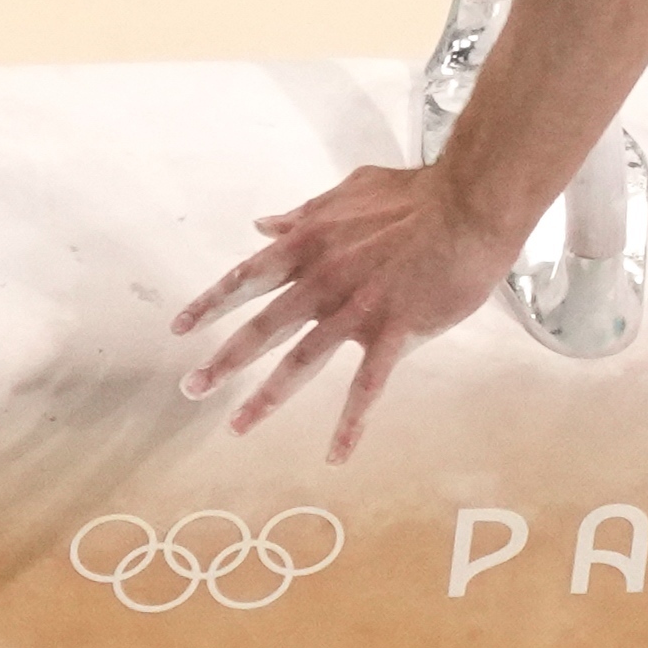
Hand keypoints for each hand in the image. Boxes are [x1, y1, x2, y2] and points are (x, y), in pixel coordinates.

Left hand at [175, 161, 526, 457]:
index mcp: (309, 245)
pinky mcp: (395, 332)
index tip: (181, 328)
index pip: (247, 277)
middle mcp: (323, 280)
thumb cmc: (414, 196)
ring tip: (238, 425)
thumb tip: (263, 224)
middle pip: (262, 327)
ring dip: (267, 397)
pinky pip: (368, 386)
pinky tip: (337, 454)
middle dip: (223, 361)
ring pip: (302, 362)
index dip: (211, 304)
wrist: (466, 207)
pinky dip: (351, 423)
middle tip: (191, 389)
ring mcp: (357, 310)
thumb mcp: (348, 193)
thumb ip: (303, 214)